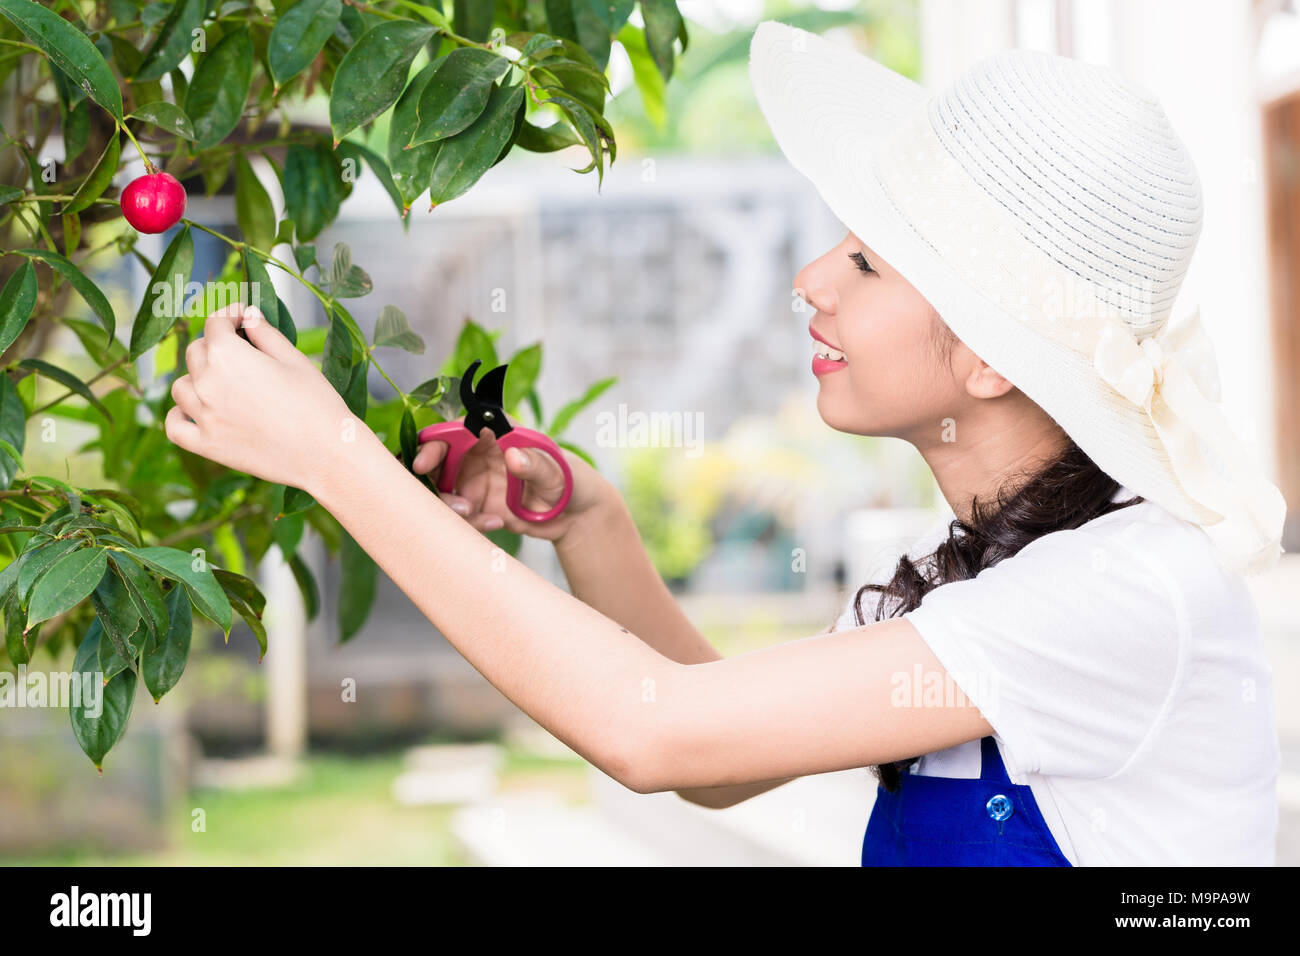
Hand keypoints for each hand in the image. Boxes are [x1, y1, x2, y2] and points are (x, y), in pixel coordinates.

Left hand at [164, 303, 356, 494]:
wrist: (326, 454)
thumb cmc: (317, 404)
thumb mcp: (294, 359)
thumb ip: (265, 333)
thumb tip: (248, 316)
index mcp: (227, 355)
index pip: (216, 322)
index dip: (231, 314)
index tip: (242, 317)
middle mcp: (207, 382)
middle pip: (196, 352)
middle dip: (216, 344)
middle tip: (241, 350)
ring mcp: (203, 416)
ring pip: (181, 386)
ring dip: (197, 378)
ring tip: (222, 383)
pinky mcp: (207, 445)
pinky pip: (174, 426)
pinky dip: (179, 415)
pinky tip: (196, 411)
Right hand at [412, 425, 607, 541]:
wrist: (576, 516)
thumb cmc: (570, 480)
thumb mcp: (556, 471)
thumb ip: (535, 463)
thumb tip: (513, 456)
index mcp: (493, 434)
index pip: (452, 431)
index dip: (432, 444)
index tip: (424, 463)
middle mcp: (476, 456)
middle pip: (434, 460)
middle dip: (426, 478)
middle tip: (437, 498)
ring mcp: (472, 482)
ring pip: (439, 491)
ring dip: (447, 505)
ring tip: (474, 513)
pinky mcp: (475, 508)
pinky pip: (456, 517)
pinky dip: (468, 523)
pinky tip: (496, 524)